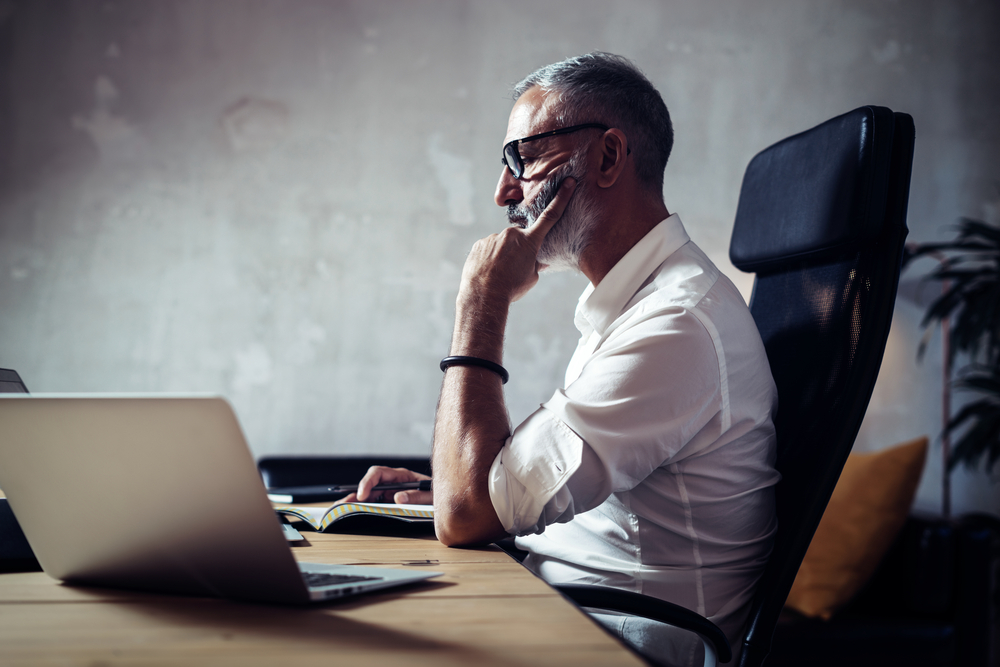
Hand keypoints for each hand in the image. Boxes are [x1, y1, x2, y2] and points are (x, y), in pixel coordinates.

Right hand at [338, 466, 432, 504]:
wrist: (448, 501)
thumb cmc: (440, 496)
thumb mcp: (432, 496)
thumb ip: (417, 496)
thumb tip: (398, 498)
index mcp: (402, 476)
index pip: (378, 473)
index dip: (367, 483)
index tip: (361, 496)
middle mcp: (393, 482)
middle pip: (369, 484)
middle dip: (354, 493)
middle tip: (341, 505)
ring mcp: (390, 492)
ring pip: (368, 494)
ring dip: (354, 501)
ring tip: (340, 510)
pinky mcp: (390, 502)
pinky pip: (373, 503)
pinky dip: (362, 507)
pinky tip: (352, 512)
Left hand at [461, 177, 576, 303]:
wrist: (484, 295)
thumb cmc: (512, 288)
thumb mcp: (531, 277)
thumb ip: (535, 264)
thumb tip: (538, 261)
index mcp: (530, 241)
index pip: (550, 216)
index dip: (561, 198)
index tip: (569, 183)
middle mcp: (512, 234)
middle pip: (519, 238)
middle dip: (518, 249)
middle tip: (513, 268)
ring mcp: (494, 238)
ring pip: (502, 244)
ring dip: (502, 255)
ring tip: (499, 273)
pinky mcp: (480, 244)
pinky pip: (488, 249)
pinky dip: (489, 259)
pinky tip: (488, 271)